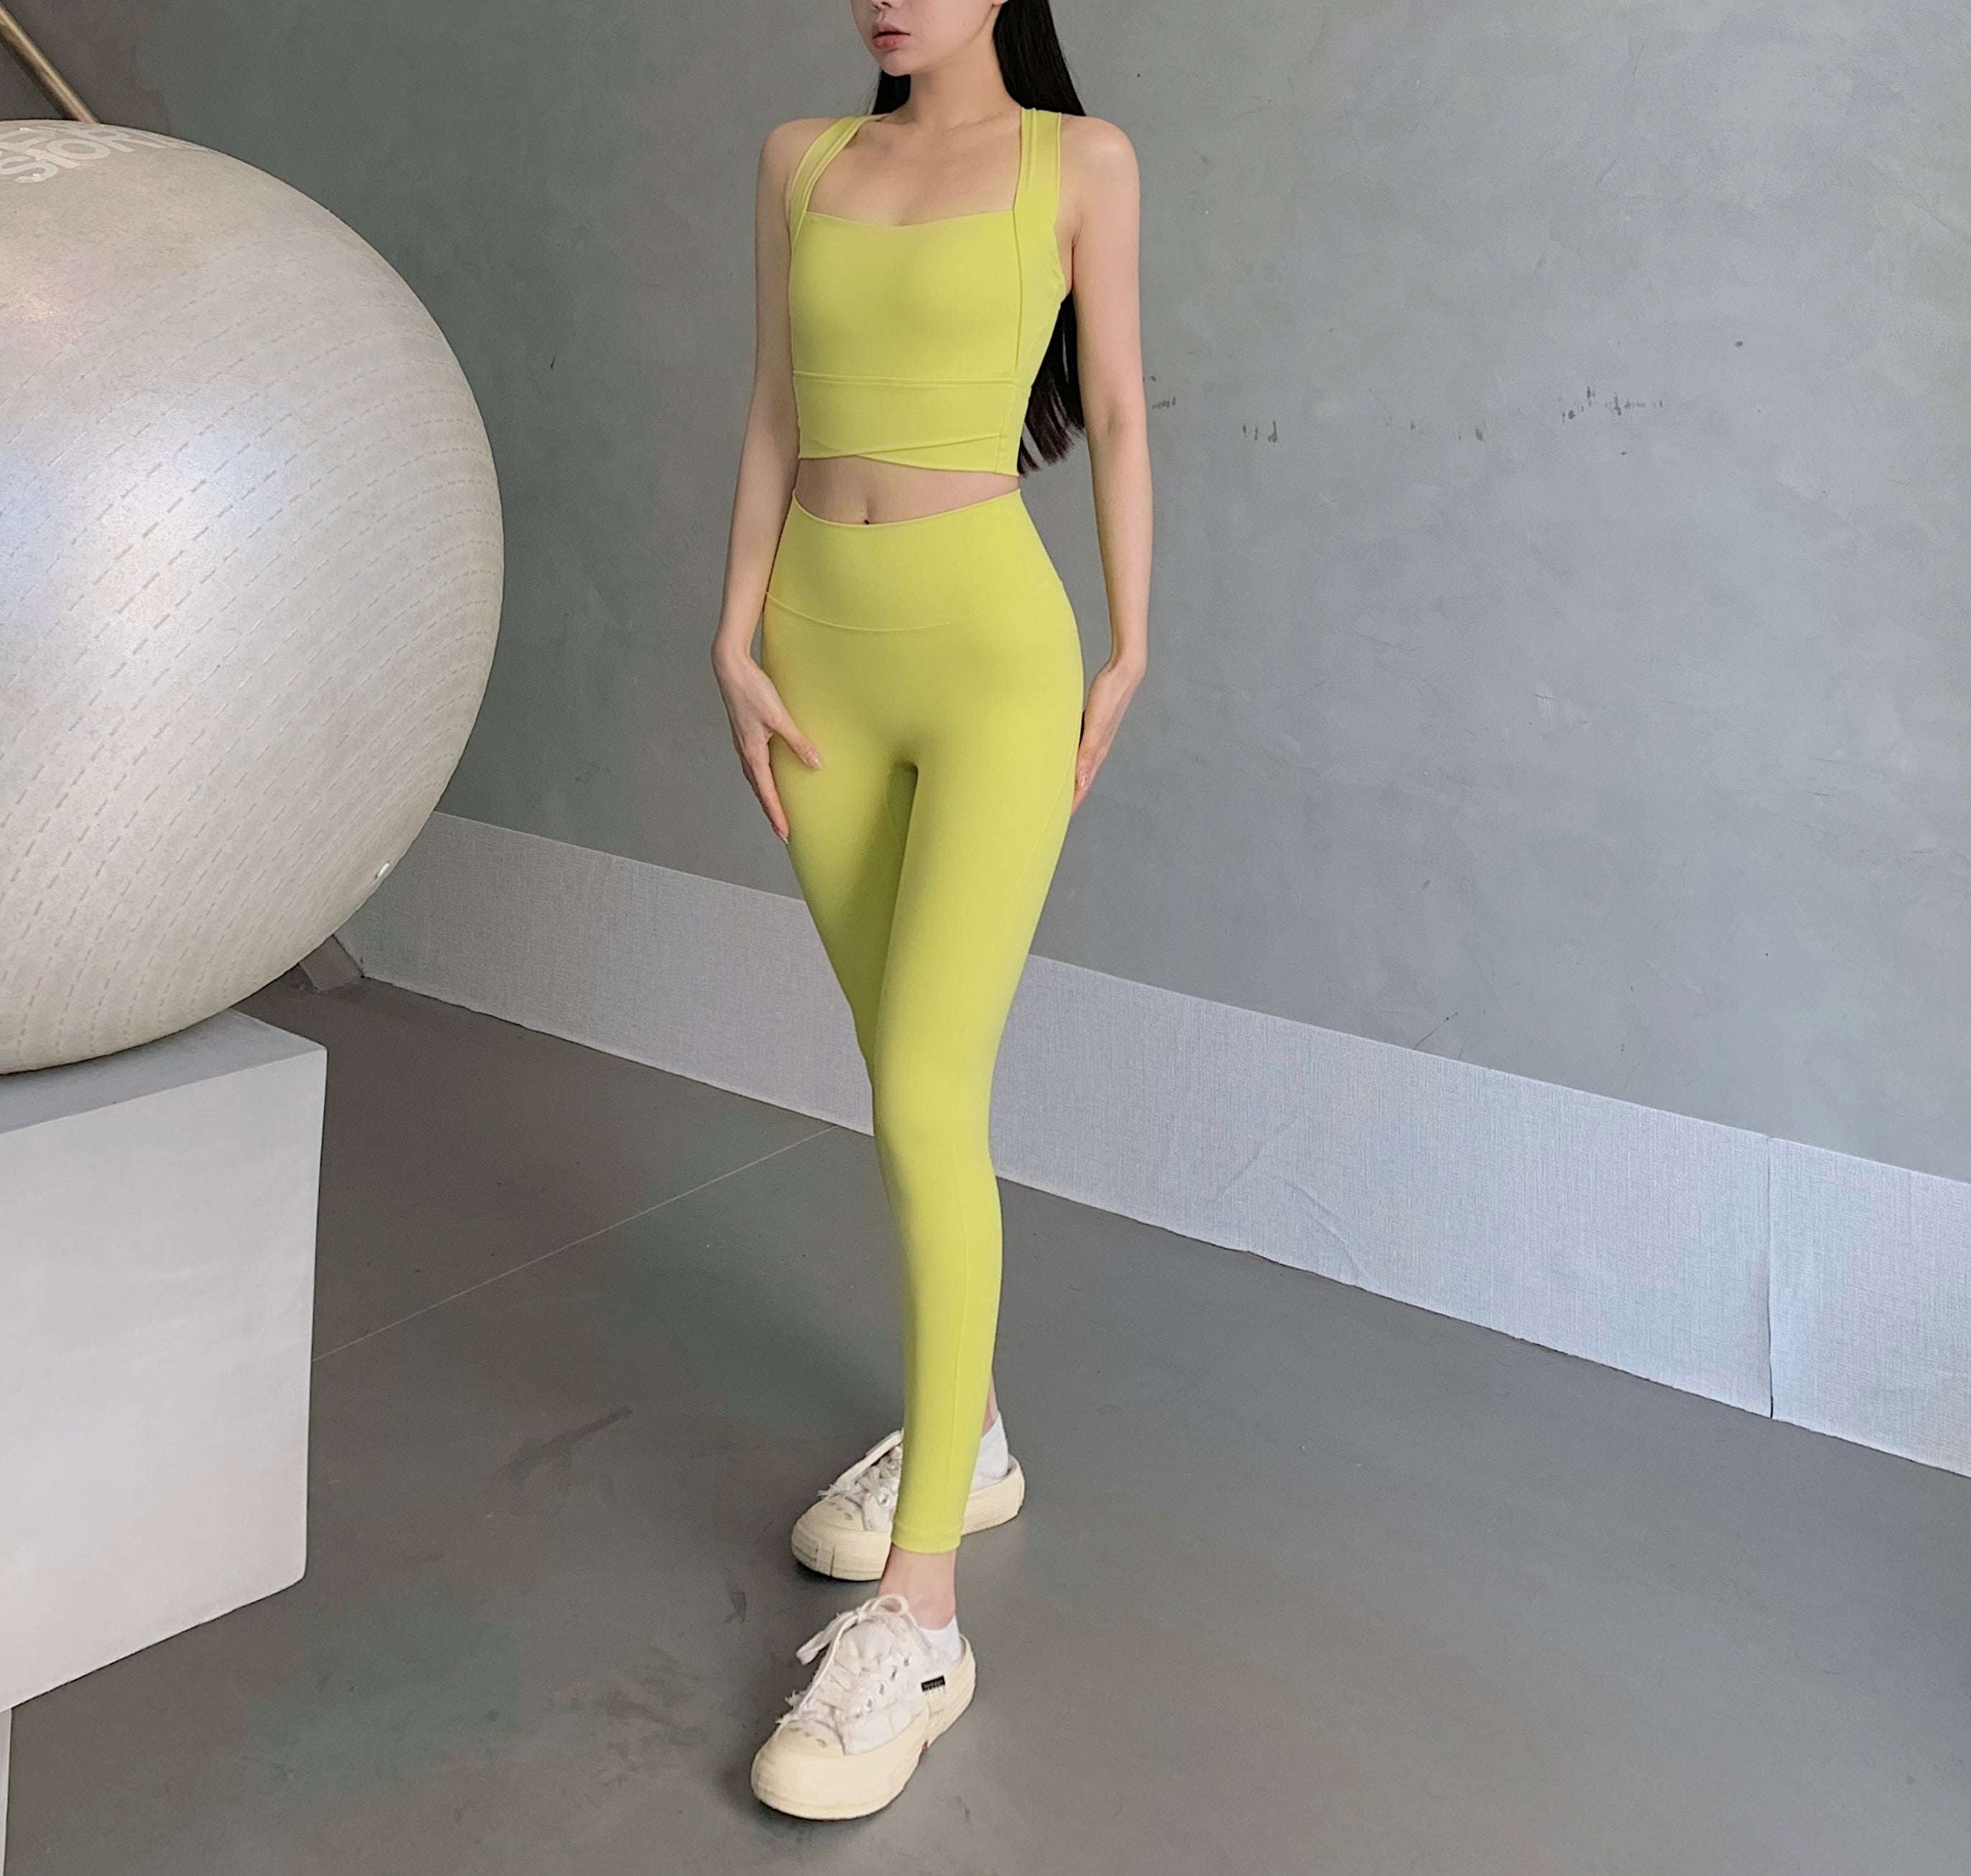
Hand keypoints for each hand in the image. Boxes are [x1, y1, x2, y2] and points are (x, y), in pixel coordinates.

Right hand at [712, 642, 820, 841]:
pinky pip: (754, 763)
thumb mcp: (779, 717)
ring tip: (776, 808)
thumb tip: (816, 764)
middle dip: (770, 810)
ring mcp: (742, 743)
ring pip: (755, 778)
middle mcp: (745, 752)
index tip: (785, 833)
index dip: (776, 813)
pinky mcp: (744, 733)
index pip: (767, 792)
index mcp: (752, 752)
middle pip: (758, 790)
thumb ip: (798, 741)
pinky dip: (762, 777)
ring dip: (765, 795)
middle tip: (782, 830)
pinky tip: (770, 773)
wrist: (730, 667)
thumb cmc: (752, 690)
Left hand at [1071, 655, 1143, 813]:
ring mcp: (1094, 735)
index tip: (1058, 821)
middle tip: (1053, 812)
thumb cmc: (1109, 694)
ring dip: (1069, 778)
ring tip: (1056, 789)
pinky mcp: (1092, 724)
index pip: (1082, 785)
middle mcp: (1097, 747)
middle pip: (1080, 779)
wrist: (1124, 670)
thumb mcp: (1095, 725)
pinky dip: (1069, 758)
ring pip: (1078, 764)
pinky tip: (1062, 756)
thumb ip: (1088, 753)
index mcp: (1097, 751)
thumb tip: (1082, 782)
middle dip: (1069, 796)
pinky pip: (1078, 748)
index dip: (1072, 803)